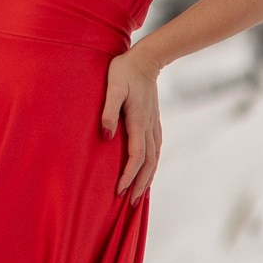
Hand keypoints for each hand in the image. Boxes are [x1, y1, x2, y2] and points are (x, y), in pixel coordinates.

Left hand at [100, 49, 162, 198]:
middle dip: (140, 185)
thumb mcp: (112, 87)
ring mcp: (154, 125)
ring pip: (155, 158)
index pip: (136, 156)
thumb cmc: (124, 71)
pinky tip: (148, 172)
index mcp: (138, 121)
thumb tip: (106, 136)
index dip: (129, 176)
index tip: (119, 191)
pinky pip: (156, 149)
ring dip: (148, 178)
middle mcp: (149, 127)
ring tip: (140, 195)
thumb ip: (108, 110)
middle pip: (149, 163)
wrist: (146, 59)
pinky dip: (153, 165)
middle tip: (131, 204)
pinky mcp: (154, 122)